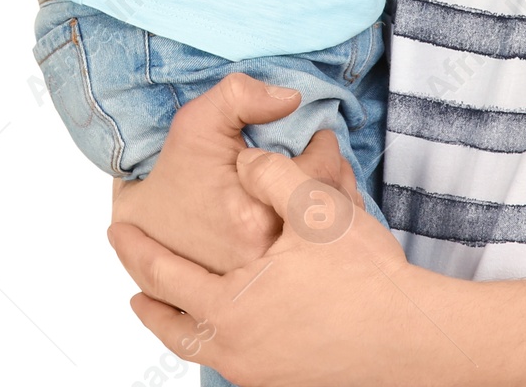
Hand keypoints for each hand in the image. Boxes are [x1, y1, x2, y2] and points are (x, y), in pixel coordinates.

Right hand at [109, 73, 357, 275]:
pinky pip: (313, 257)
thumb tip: (292, 97)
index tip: (316, 136)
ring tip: (317, 179)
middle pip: (331, 209)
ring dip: (330, 203)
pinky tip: (309, 213)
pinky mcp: (266, 289)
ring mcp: (266, 280)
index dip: (323, 145)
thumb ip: (241, 96)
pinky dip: (318, 233)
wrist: (138, 225)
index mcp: (253, 219)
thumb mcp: (196, 120)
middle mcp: (264, 259)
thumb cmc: (170, 169)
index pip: (320, 172)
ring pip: (326, 238)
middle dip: (332, 175)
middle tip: (322, 156)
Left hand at [111, 148, 440, 386]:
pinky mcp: (282, 380)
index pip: (163, 275)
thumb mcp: (316, 208)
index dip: (138, 249)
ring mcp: (257, 370)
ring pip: (198, 348)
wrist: (407, 339)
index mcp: (230, 303)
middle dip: (147, 296)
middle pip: (171, 325)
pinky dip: (214, 340)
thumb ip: (271, 175)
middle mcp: (234, 345)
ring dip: (176, 325)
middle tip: (131, 283)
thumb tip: (244, 161)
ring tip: (165, 308)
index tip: (117, 230)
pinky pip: (231, 360)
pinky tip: (228, 324)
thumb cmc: (364, 277)